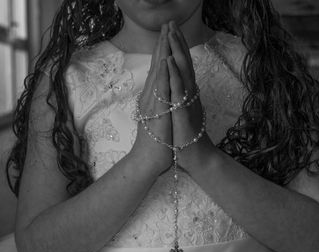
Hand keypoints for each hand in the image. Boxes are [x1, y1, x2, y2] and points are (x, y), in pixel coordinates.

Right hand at [130, 24, 172, 174]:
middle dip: (163, 43)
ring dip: (162, 52)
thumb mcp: (159, 115)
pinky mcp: (158, 111)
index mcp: (154, 96)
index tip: (168, 34)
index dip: (163, 51)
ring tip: (166, 33)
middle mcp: (152, 95)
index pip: (159, 69)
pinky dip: (163, 74)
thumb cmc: (157, 139)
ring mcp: (154, 102)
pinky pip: (161, 90)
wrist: (150, 158)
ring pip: (158, 73)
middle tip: (167, 24)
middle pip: (158, 65)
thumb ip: (159, 102)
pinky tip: (165, 60)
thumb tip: (160, 92)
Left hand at [167, 21, 216, 169]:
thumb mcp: (183, 112)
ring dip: (176, 52)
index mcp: (186, 93)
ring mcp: (186, 102)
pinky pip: (178, 92)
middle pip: (183, 64)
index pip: (181, 66)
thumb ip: (182, 97)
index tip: (171, 31)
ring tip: (172, 34)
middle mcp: (188, 94)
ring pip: (182, 73)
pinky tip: (170, 63)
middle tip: (172, 23)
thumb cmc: (186, 135)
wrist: (196, 156)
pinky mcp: (182, 113)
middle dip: (177, 42)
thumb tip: (180, 86)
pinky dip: (174, 76)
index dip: (177, 48)